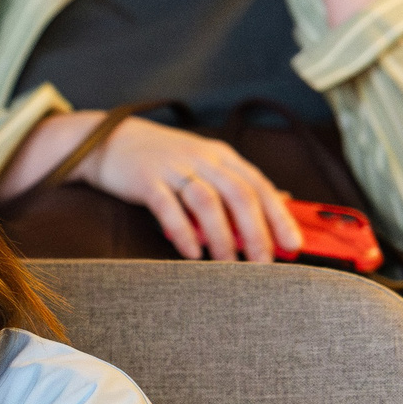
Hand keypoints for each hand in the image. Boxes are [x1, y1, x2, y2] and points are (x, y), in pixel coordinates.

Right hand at [80, 115, 302, 261]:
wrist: (109, 140)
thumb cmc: (163, 158)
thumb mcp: (205, 162)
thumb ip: (239, 181)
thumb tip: (281, 199)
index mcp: (221, 156)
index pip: (258, 186)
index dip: (278, 216)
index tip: (293, 245)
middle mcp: (202, 159)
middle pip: (238, 194)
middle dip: (256, 231)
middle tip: (264, 262)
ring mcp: (173, 168)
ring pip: (207, 201)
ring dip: (222, 236)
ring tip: (228, 263)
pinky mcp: (146, 179)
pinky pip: (168, 207)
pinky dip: (183, 232)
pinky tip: (192, 252)